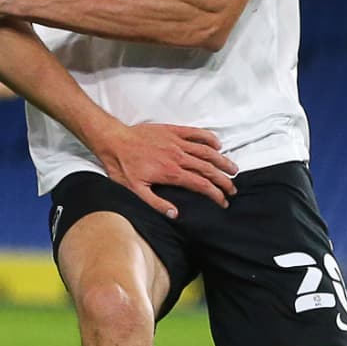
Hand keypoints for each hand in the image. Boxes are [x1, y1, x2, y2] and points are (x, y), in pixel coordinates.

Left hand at [93, 122, 238, 217]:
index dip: (215, 194)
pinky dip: (208, 138)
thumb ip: (156, 203)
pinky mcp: (172, 130)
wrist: (113, 140)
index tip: (223, 201)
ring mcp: (176, 142)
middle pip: (208, 169)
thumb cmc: (122, 166)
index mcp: (171, 172)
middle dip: (224, 180)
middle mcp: (178, 156)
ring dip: (222, 160)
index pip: (201, 184)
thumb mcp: (135, 190)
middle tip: (233, 189)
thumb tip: (175, 214)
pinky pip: (196, 133)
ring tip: (233, 169)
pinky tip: (217, 144)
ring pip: (206, 151)